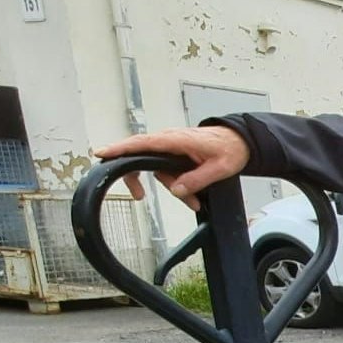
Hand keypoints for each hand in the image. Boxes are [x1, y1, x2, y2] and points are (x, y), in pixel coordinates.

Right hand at [94, 126, 251, 209]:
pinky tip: (192, 199)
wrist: (240, 141)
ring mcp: (171, 148)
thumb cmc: (231, 148)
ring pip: (159, 171)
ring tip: (194, 202)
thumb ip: (198, 179)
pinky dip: (179, 185)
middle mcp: (169, 141)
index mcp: (176, 139)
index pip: (142, 143)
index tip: (102, 153)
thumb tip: (178, 190)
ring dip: (174, 188)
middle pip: (141, 158)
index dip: (121, 148)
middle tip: (138, 194)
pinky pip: (169, 172)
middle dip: (140, 178)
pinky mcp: (175, 155)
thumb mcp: (220, 168)